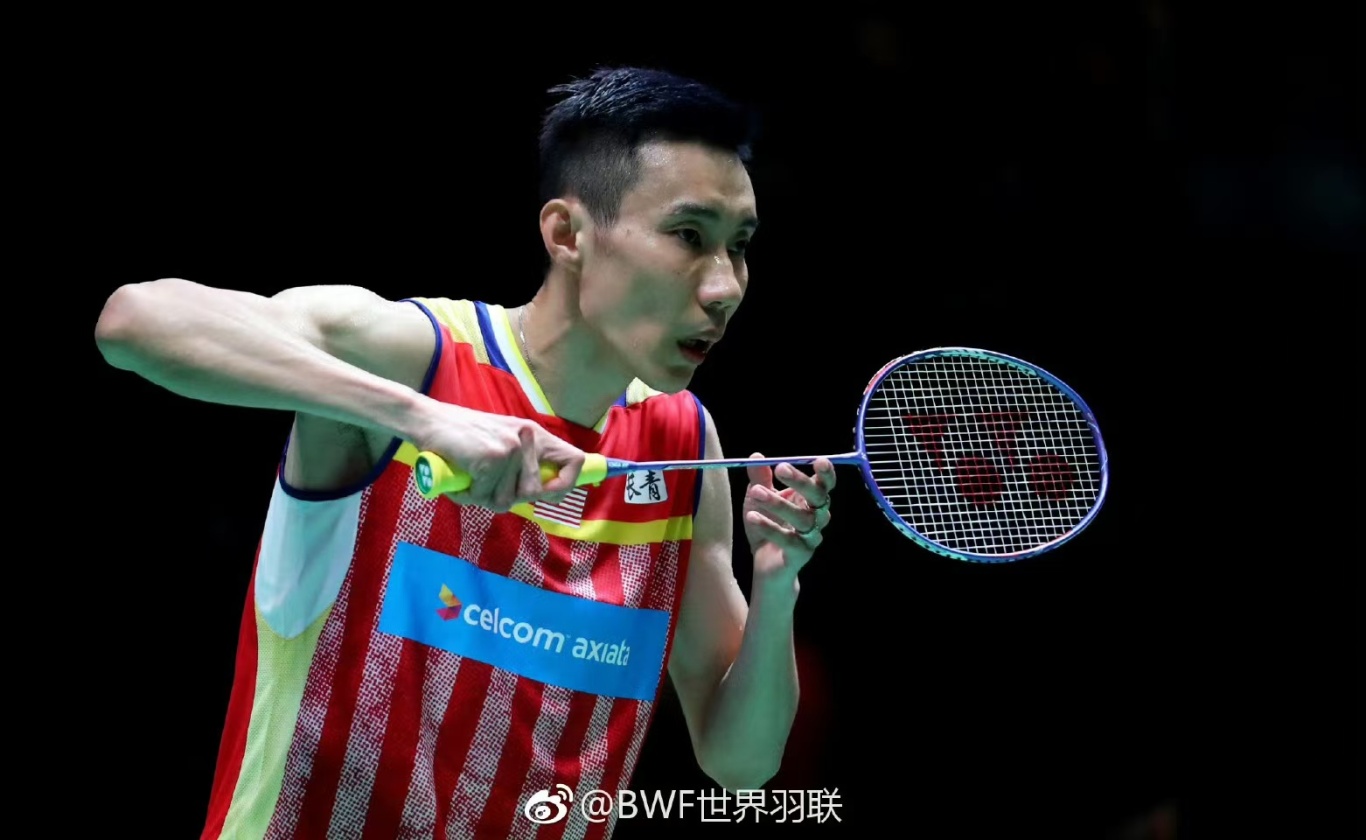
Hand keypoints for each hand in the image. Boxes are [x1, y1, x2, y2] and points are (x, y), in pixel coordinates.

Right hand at [415, 403, 585, 511]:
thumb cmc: (461, 436)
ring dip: (483, 498)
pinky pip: (483, 497)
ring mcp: (510, 450)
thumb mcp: (502, 440)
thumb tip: (541, 494)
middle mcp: (527, 439)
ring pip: (507, 500)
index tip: (548, 496)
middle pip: (534, 493)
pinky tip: (458, 481)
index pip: (575, 461)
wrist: (428, 420)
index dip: (566, 485)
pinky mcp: (491, 460)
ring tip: (469, 480)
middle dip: (507, 498)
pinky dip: (467, 496)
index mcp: (534, 434)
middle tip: (486, 487)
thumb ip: (523, 462)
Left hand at [742, 454, 835, 590]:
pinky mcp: (800, 554)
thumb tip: (756, 456)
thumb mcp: (759, 497)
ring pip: (802, 518)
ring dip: (778, 504)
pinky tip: (752, 518)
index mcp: (811, 499)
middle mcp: (817, 517)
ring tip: (755, 492)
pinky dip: (769, 528)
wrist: (764, 562)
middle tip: (780, 469)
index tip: (818, 461)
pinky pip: (788, 540)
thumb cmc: (768, 524)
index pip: (825, 484)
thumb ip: (759, 478)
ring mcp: (811, 536)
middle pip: (818, 497)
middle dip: (801, 482)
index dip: (826, 473)